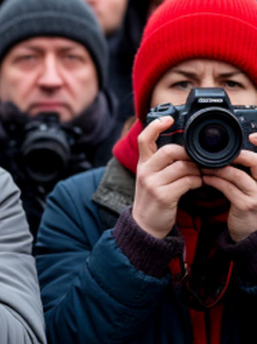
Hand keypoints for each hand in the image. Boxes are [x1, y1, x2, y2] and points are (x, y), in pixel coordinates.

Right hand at [132, 116, 202, 238]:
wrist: (145, 225)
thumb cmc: (152, 199)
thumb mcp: (150, 177)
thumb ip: (160, 163)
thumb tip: (184, 150)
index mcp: (142, 164)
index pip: (144, 139)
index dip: (156, 126)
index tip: (169, 119)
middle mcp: (145, 171)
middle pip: (170, 150)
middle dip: (188, 154)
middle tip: (197, 160)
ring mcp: (153, 183)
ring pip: (182, 166)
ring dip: (197, 170)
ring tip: (201, 174)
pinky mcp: (163, 195)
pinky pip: (187, 181)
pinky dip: (198, 181)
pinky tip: (199, 183)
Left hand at [201, 133, 256, 241]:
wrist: (249, 236)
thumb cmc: (248, 209)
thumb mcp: (252, 190)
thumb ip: (247, 175)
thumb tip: (231, 158)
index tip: (252, 136)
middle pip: (256, 162)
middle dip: (237, 155)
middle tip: (218, 153)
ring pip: (237, 174)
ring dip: (218, 168)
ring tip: (204, 166)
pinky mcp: (246, 205)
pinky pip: (227, 187)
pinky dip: (214, 180)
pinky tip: (205, 178)